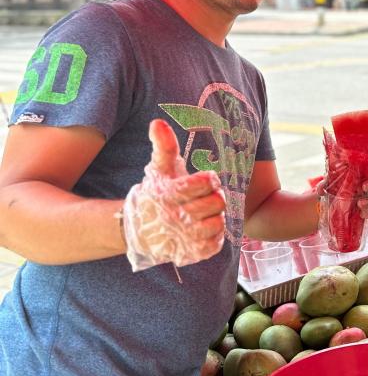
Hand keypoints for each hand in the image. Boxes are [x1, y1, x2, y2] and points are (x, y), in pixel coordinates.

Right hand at [123, 119, 226, 269]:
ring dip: (215, 217)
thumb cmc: (156, 192)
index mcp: (170, 193)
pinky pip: (215, 243)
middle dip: (214, 197)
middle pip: (218, 202)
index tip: (205, 180)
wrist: (139, 228)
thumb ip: (163, 146)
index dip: (209, 179)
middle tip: (205, 197)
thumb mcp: (159, 168)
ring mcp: (183, 237)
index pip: (206, 182)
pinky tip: (204, 228)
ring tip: (204, 213)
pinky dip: (214, 236)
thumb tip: (157, 122)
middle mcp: (175, 217)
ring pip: (219, 223)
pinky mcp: (189, 253)